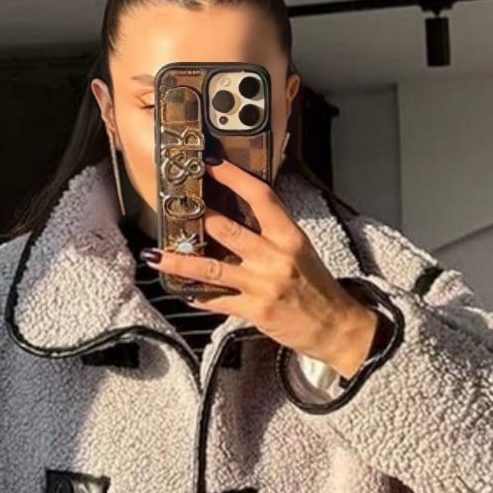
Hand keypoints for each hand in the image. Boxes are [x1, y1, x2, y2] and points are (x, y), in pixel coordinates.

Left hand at [144, 158, 379, 377]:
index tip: (210, 165)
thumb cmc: (317, 289)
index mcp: (290, 236)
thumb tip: (236, 218)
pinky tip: (181, 293)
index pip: (260, 196)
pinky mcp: (255, 310)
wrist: (336, 327)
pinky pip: (217, 301)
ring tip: (155, 256)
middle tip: (173, 207)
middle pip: (228, 229)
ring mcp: (263, 285)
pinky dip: (197, 297)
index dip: (233, 177)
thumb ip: (271, 235)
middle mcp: (276, 257)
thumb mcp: (300, 252)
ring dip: (179, 262)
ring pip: (211, 268)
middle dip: (197, 218)